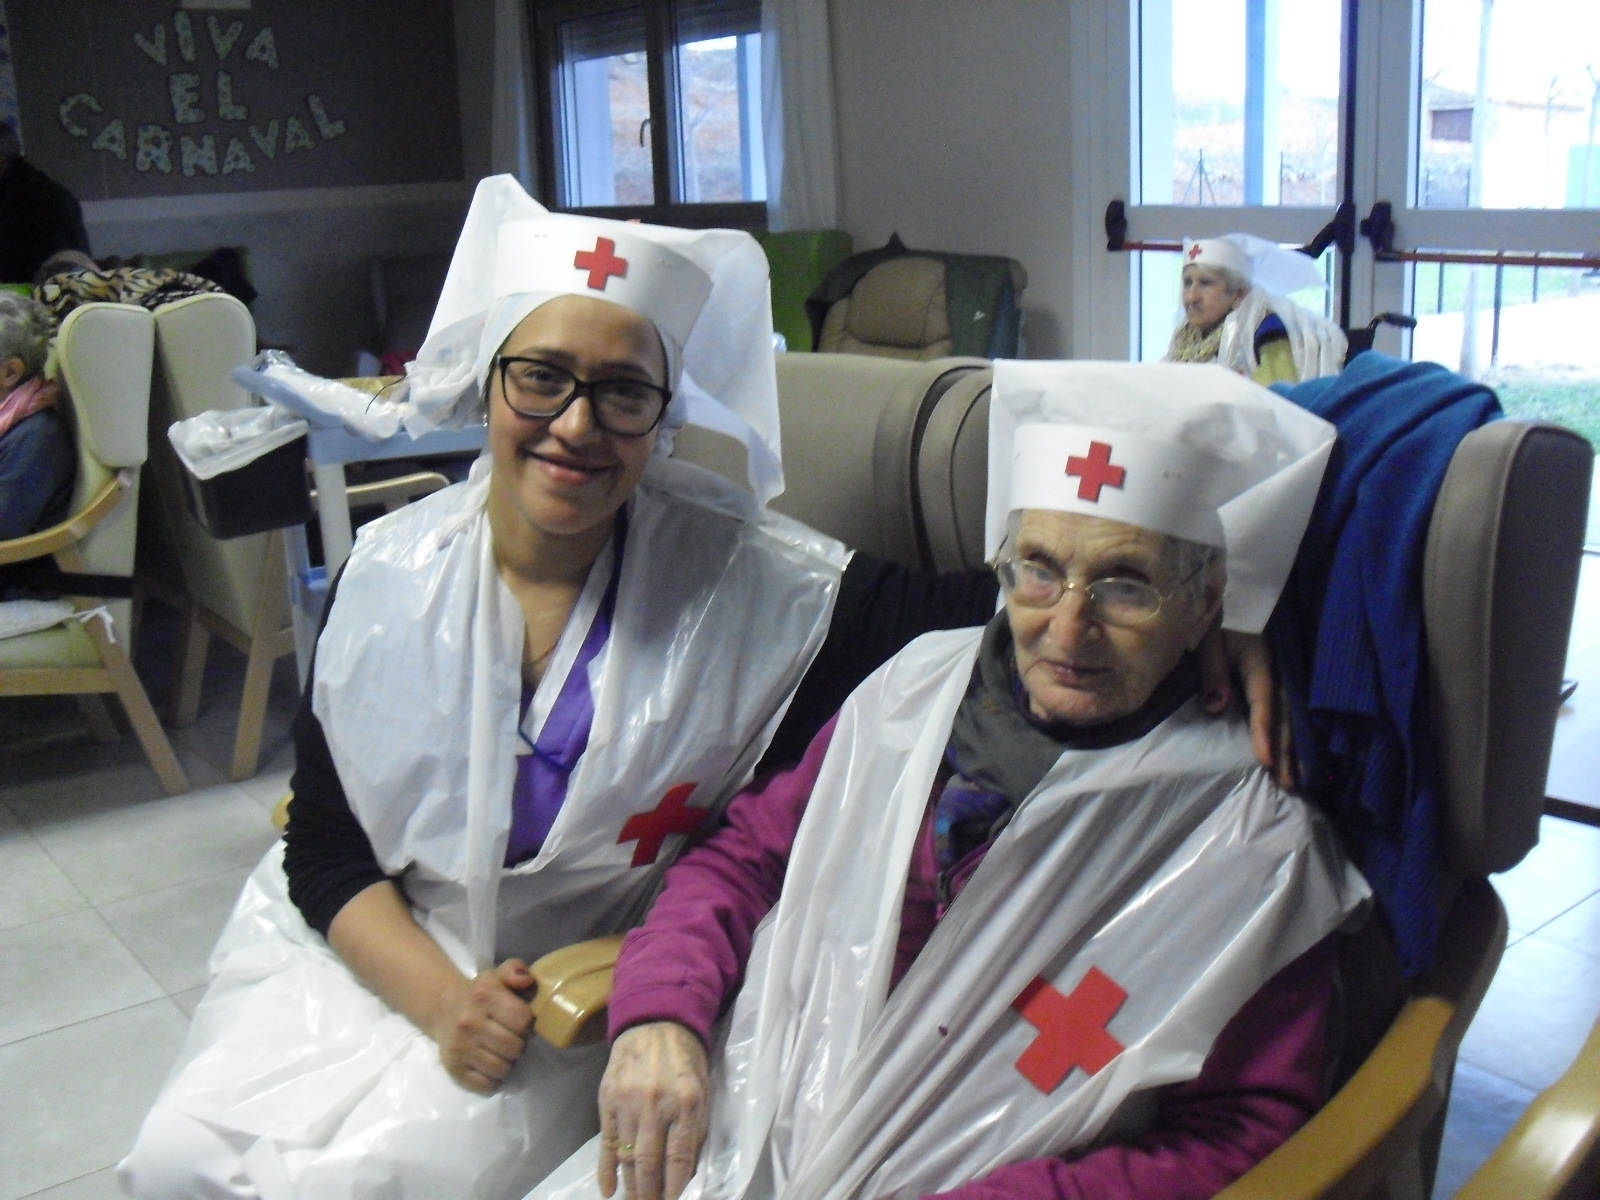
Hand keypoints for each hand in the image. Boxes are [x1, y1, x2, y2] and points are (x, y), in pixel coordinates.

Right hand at [431, 958, 535, 1093]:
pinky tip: (491, 1064)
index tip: (522, 1023)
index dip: (528, 1024)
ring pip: (503, 1068)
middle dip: (520, 1045)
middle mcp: (469, 1021)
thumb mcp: (498, 975)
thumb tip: (527, 979)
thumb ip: (515, 970)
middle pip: (515, 1047)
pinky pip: (487, 1085)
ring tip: (502, 1051)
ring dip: (508, 1063)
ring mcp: (459, 1047)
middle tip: (513, 1039)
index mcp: (484, 995)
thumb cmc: (480, 994)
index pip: (522, 1019)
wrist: (443, 1009)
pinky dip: (494, 1078)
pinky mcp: (453, 1068)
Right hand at [598, 1021, 709, 1199]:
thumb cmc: (686, 1058)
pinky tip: (608, 1190)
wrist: (655, 1020)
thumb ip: (697, 1127)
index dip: (676, 1187)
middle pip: (650, 1162)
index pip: (680, 1157)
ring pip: (627, 1156)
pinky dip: (606, 1169)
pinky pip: (606, 1142)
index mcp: (687, 1101)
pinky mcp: (607, 1098)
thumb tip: (688, 1171)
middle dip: (651, 1193)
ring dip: (631, 1186)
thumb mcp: (703, 1088)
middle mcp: (656, 1104)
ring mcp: (628, 1101)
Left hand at [1197, 625, 1295, 787]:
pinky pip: (1294, 711)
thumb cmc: (1219, 620)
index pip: (1263, 700)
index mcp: (1260, 661)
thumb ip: (1211, 672)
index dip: (1264, 730)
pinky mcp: (1286, 680)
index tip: (1264, 759)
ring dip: (1297, 748)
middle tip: (1288, 783)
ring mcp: (1287, 676)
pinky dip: (1299, 735)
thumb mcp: (1209, 640)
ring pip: (1295, 716)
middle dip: (1287, 750)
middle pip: (1286, 715)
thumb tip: (1215, 708)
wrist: (1239, 598)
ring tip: (1299, 779)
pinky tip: (1302, 757)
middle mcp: (1280, 671)